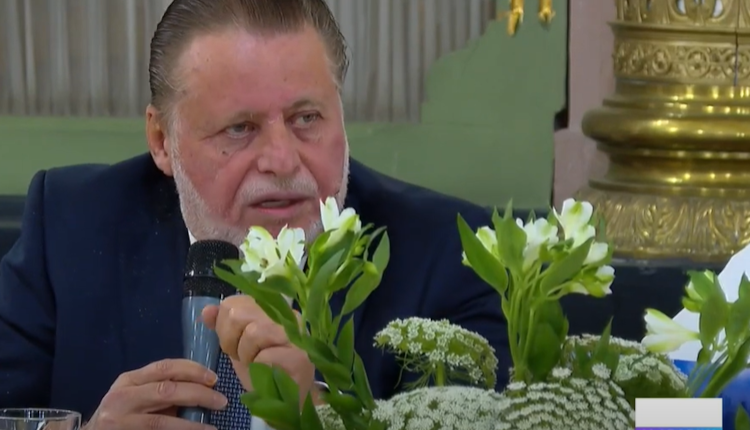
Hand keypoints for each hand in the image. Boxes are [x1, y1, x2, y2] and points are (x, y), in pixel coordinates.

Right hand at [83, 359, 226, 429]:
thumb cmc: (121, 414)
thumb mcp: (135, 395)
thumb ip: (162, 389)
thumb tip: (203, 389)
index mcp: (128, 380)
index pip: (165, 367)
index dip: (192, 371)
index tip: (214, 378)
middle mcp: (122, 399)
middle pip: (166, 391)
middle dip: (198, 395)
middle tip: (221, 401)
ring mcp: (121, 423)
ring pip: (162, 422)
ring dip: (192, 425)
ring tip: (212, 428)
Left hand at [202, 295, 315, 401]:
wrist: (284, 397)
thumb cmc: (261, 367)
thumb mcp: (236, 343)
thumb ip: (222, 325)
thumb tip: (206, 311)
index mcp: (267, 307)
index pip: (232, 303)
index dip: (224, 326)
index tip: (234, 342)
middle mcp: (284, 314)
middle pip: (238, 315)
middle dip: (232, 341)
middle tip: (243, 356)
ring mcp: (295, 334)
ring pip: (254, 332)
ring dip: (247, 355)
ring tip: (255, 363)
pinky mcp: (299, 356)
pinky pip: (266, 356)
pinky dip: (260, 367)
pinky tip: (268, 371)